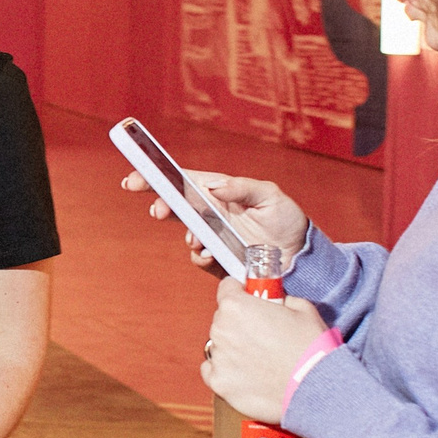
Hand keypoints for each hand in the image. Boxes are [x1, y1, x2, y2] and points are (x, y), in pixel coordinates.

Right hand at [119, 169, 310, 272]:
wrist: (301, 258)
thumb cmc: (286, 220)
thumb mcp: (270, 195)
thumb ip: (243, 187)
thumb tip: (214, 186)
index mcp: (219, 192)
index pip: (183, 181)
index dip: (157, 177)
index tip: (136, 178)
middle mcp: (211, 214)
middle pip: (175, 205)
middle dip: (160, 204)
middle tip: (157, 210)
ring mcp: (213, 238)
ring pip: (186, 234)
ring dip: (187, 235)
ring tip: (197, 239)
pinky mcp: (218, 260)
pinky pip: (200, 259)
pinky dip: (201, 256)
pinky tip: (211, 254)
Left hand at [203, 275, 328, 424]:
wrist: (316, 387)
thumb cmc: (311, 347)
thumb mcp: (301, 308)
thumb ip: (280, 299)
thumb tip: (276, 302)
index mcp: (236, 306)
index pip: (227, 288)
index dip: (242, 292)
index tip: (251, 300)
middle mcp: (221, 329)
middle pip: (223, 318)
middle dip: (240, 323)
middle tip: (264, 334)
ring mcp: (218, 358)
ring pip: (219, 345)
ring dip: (234, 348)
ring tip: (261, 358)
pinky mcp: (220, 383)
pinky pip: (212, 371)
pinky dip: (225, 370)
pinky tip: (246, 372)